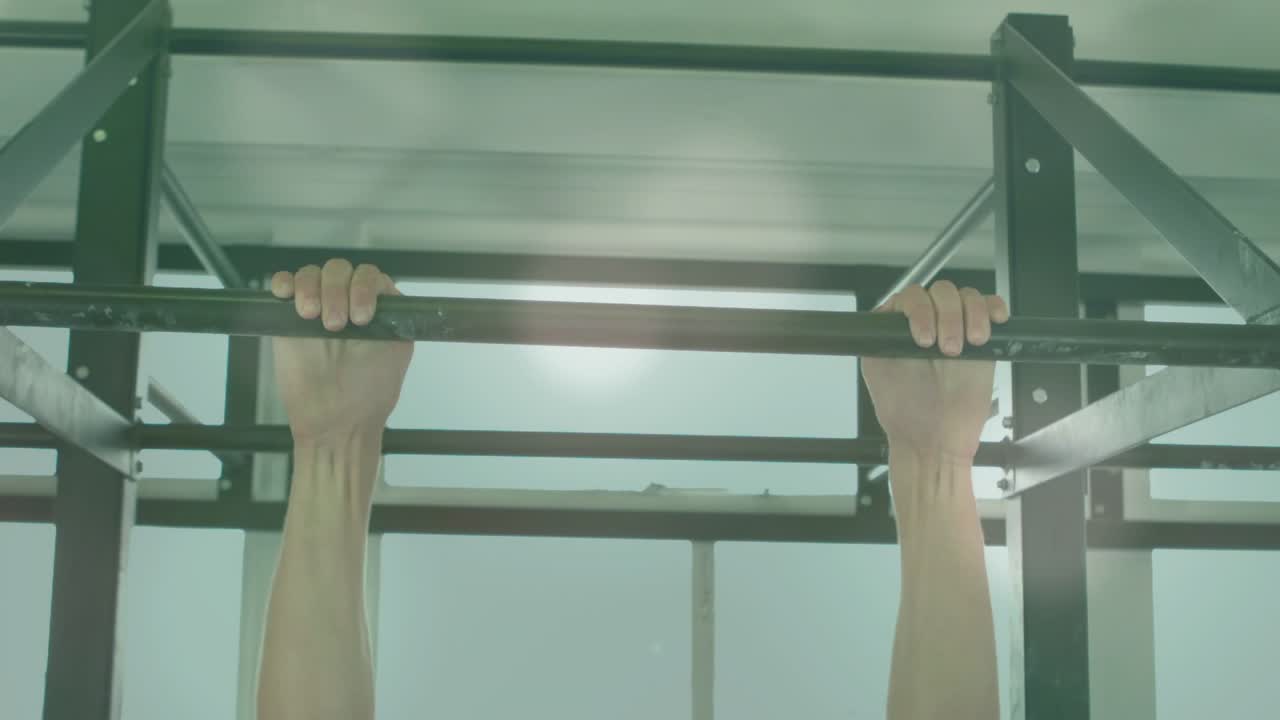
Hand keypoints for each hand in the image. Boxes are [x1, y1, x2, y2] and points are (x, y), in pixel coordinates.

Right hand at [270, 259, 413, 445]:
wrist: (334, 423)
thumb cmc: (367, 395)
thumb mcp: (393, 353)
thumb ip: (392, 320)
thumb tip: (386, 297)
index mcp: (378, 308)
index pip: (371, 277)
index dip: (364, 289)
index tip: (361, 317)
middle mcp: (348, 302)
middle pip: (340, 270)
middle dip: (336, 290)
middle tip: (334, 325)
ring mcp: (318, 308)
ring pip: (311, 274)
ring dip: (310, 287)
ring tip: (310, 316)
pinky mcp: (288, 318)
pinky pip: (284, 285)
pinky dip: (283, 283)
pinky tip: (285, 295)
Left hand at [861, 281, 1008, 461]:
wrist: (935, 441)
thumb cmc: (906, 413)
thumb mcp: (878, 368)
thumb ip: (880, 336)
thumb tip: (888, 311)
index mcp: (899, 328)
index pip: (910, 296)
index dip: (920, 310)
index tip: (923, 338)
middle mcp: (927, 323)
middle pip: (942, 292)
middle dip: (947, 316)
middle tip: (948, 350)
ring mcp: (956, 329)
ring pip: (967, 297)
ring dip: (971, 315)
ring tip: (969, 345)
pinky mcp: (982, 341)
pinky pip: (991, 308)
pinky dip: (994, 308)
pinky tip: (994, 322)